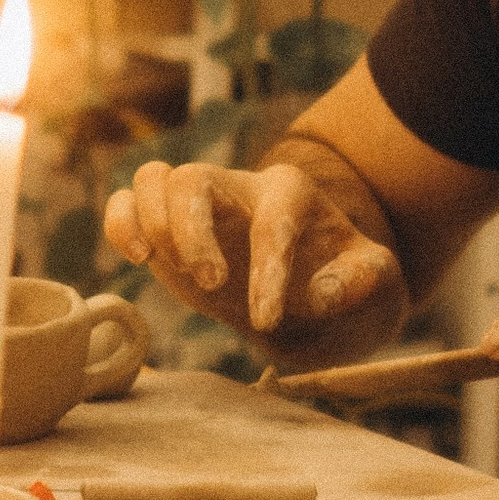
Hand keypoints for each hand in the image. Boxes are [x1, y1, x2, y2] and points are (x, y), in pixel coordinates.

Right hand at [103, 158, 406, 349]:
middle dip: (192, 231)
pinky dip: (121, 223)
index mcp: (292, 193)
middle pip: (193, 178)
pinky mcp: (168, 227)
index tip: (269, 321)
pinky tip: (140, 258)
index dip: (267, 270)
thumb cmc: (342, 279)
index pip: (270, 220)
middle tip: (211, 285)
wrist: (311, 288)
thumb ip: (364, 279)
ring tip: (167, 268)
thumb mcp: (376, 280)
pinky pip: (127, 201)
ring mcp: (200, 204)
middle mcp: (239, 187)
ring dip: (152, 223)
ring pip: (154, 178)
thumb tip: (321, 293)